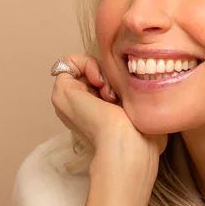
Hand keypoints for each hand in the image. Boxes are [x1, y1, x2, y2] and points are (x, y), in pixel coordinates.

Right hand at [50, 53, 167, 180]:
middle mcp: (78, 108)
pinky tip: (100, 82)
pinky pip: (69, 62)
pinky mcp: (61, 91)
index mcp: (93, 115)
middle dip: (109, 75)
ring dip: (101, 71)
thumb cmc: (140, 135)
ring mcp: (67, 100)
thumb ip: (133, 95)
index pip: (103, 82)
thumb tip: (143, 75)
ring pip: (83, 67)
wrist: (127, 143)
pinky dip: (88, 64)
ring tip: (110, 93)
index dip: (116, 80)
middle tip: (116, 95)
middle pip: (93, 72)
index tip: (126, 95)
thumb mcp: (140, 109)